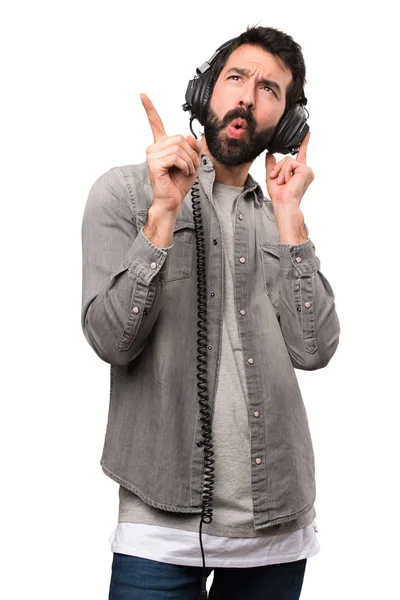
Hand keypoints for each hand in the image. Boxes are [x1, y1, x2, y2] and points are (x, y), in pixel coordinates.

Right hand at [141, 94, 201, 213]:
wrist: (172, 200)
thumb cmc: (179, 183)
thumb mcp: (192, 161)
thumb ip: (193, 147)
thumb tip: (189, 136)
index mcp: (161, 145)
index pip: (155, 123)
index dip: (149, 109)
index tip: (142, 95)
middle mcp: (154, 148)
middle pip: (179, 138)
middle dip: (191, 153)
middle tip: (191, 166)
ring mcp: (152, 155)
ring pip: (179, 148)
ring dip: (189, 161)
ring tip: (187, 171)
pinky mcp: (154, 164)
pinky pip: (176, 157)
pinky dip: (185, 165)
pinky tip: (182, 172)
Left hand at [265, 131, 313, 208]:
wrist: (283, 203)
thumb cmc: (279, 195)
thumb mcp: (271, 177)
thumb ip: (271, 165)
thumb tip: (269, 154)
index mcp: (298, 172)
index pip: (301, 155)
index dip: (304, 144)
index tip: (307, 133)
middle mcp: (304, 170)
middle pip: (287, 158)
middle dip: (278, 168)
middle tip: (278, 181)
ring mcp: (306, 170)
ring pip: (288, 160)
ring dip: (280, 171)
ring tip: (283, 182)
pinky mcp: (305, 170)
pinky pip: (290, 163)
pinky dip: (285, 172)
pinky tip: (287, 181)